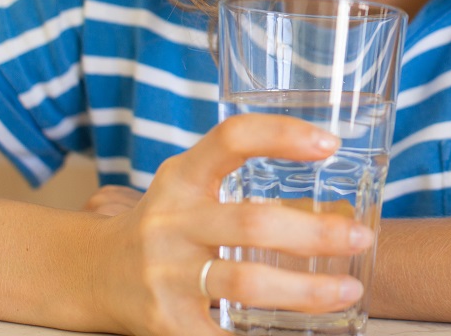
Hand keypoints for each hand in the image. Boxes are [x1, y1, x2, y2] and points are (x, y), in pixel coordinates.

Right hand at [91, 114, 372, 335]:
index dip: (281, 134)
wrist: (91, 274)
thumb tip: (329, 184)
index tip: (329, 144)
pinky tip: (302, 334)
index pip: (232, 138)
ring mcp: (165, 274)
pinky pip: (222, 335)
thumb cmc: (164, 224)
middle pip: (253, 221)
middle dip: (316, 232)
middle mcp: (171, 221)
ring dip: (306, 290)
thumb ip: (238, 178)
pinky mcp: (164, 322)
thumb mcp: (187, 185)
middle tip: (359, 236)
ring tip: (346, 290)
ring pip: (247, 282)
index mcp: (182, 177)